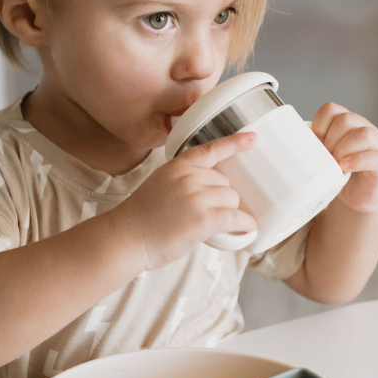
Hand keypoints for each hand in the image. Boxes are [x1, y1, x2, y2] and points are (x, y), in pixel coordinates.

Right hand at [109, 132, 257, 270]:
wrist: (125, 238)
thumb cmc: (140, 219)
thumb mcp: (160, 185)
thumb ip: (183, 181)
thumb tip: (213, 191)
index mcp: (177, 167)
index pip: (210, 149)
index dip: (234, 143)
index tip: (252, 138)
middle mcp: (188, 177)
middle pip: (225, 182)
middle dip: (222, 199)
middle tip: (205, 215)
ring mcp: (196, 197)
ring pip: (232, 199)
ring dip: (229, 213)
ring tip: (213, 225)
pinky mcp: (203, 218)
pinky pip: (236, 217)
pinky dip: (245, 224)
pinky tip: (247, 228)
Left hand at [311, 103, 377, 213]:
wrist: (355, 197)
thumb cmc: (338, 174)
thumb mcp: (323, 156)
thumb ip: (315, 145)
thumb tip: (297, 142)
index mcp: (347, 123)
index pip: (331, 109)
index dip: (319, 124)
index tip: (316, 142)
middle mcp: (363, 128)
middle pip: (345, 120)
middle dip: (330, 140)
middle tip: (326, 157)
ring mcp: (376, 144)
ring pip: (363, 134)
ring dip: (344, 149)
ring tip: (337, 164)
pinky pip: (374, 156)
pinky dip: (357, 161)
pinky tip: (346, 168)